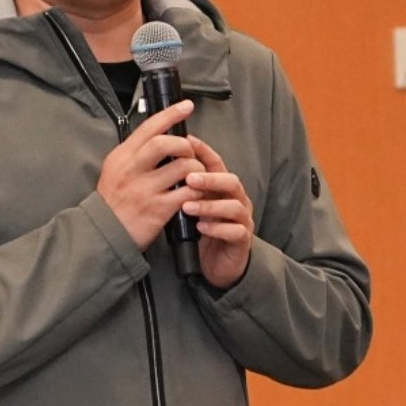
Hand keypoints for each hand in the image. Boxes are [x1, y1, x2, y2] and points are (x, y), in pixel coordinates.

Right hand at [95, 100, 198, 250]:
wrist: (104, 232)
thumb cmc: (113, 200)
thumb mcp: (115, 169)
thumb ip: (135, 154)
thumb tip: (160, 136)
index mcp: (122, 156)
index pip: (148, 128)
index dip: (170, 114)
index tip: (186, 106)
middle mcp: (132, 170)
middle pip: (164, 143)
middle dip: (184, 145)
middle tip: (189, 152)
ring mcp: (145, 189)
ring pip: (181, 167)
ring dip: (196, 168)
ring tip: (196, 175)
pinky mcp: (158, 209)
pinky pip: (187, 192)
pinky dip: (197, 190)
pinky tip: (196, 192)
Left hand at [181, 137, 254, 288]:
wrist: (217, 264)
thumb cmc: (202, 230)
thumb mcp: (191, 205)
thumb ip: (184, 189)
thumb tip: (163, 167)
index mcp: (222, 188)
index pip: (216, 164)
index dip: (205, 151)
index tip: (188, 141)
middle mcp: (236, 199)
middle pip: (230, 181)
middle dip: (210, 178)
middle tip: (189, 178)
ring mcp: (242, 219)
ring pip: (234, 206)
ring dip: (210, 205)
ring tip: (188, 207)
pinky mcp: (242, 240)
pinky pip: (236, 231)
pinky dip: (218, 228)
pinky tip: (201, 227)